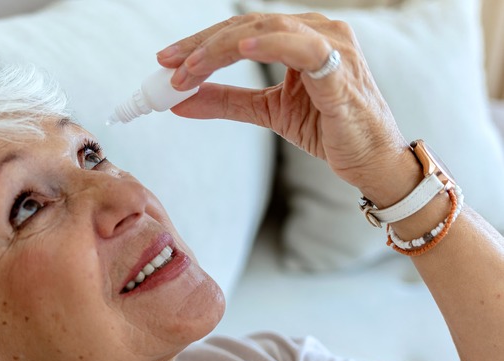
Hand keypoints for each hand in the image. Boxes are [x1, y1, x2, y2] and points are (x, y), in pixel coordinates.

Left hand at [157, 13, 414, 198]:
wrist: (370, 161)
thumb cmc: (327, 128)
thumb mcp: (267, 111)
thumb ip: (225, 101)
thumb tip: (179, 101)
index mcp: (299, 36)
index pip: (240, 30)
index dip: (199, 43)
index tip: (165, 61)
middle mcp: (317, 31)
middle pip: (247, 25)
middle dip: (201, 45)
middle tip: (168, 65)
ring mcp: (332, 46)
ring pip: (267, 29)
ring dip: (221, 48)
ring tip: (189, 69)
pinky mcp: (340, 72)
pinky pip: (303, 49)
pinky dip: (271, 44)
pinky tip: (241, 48)